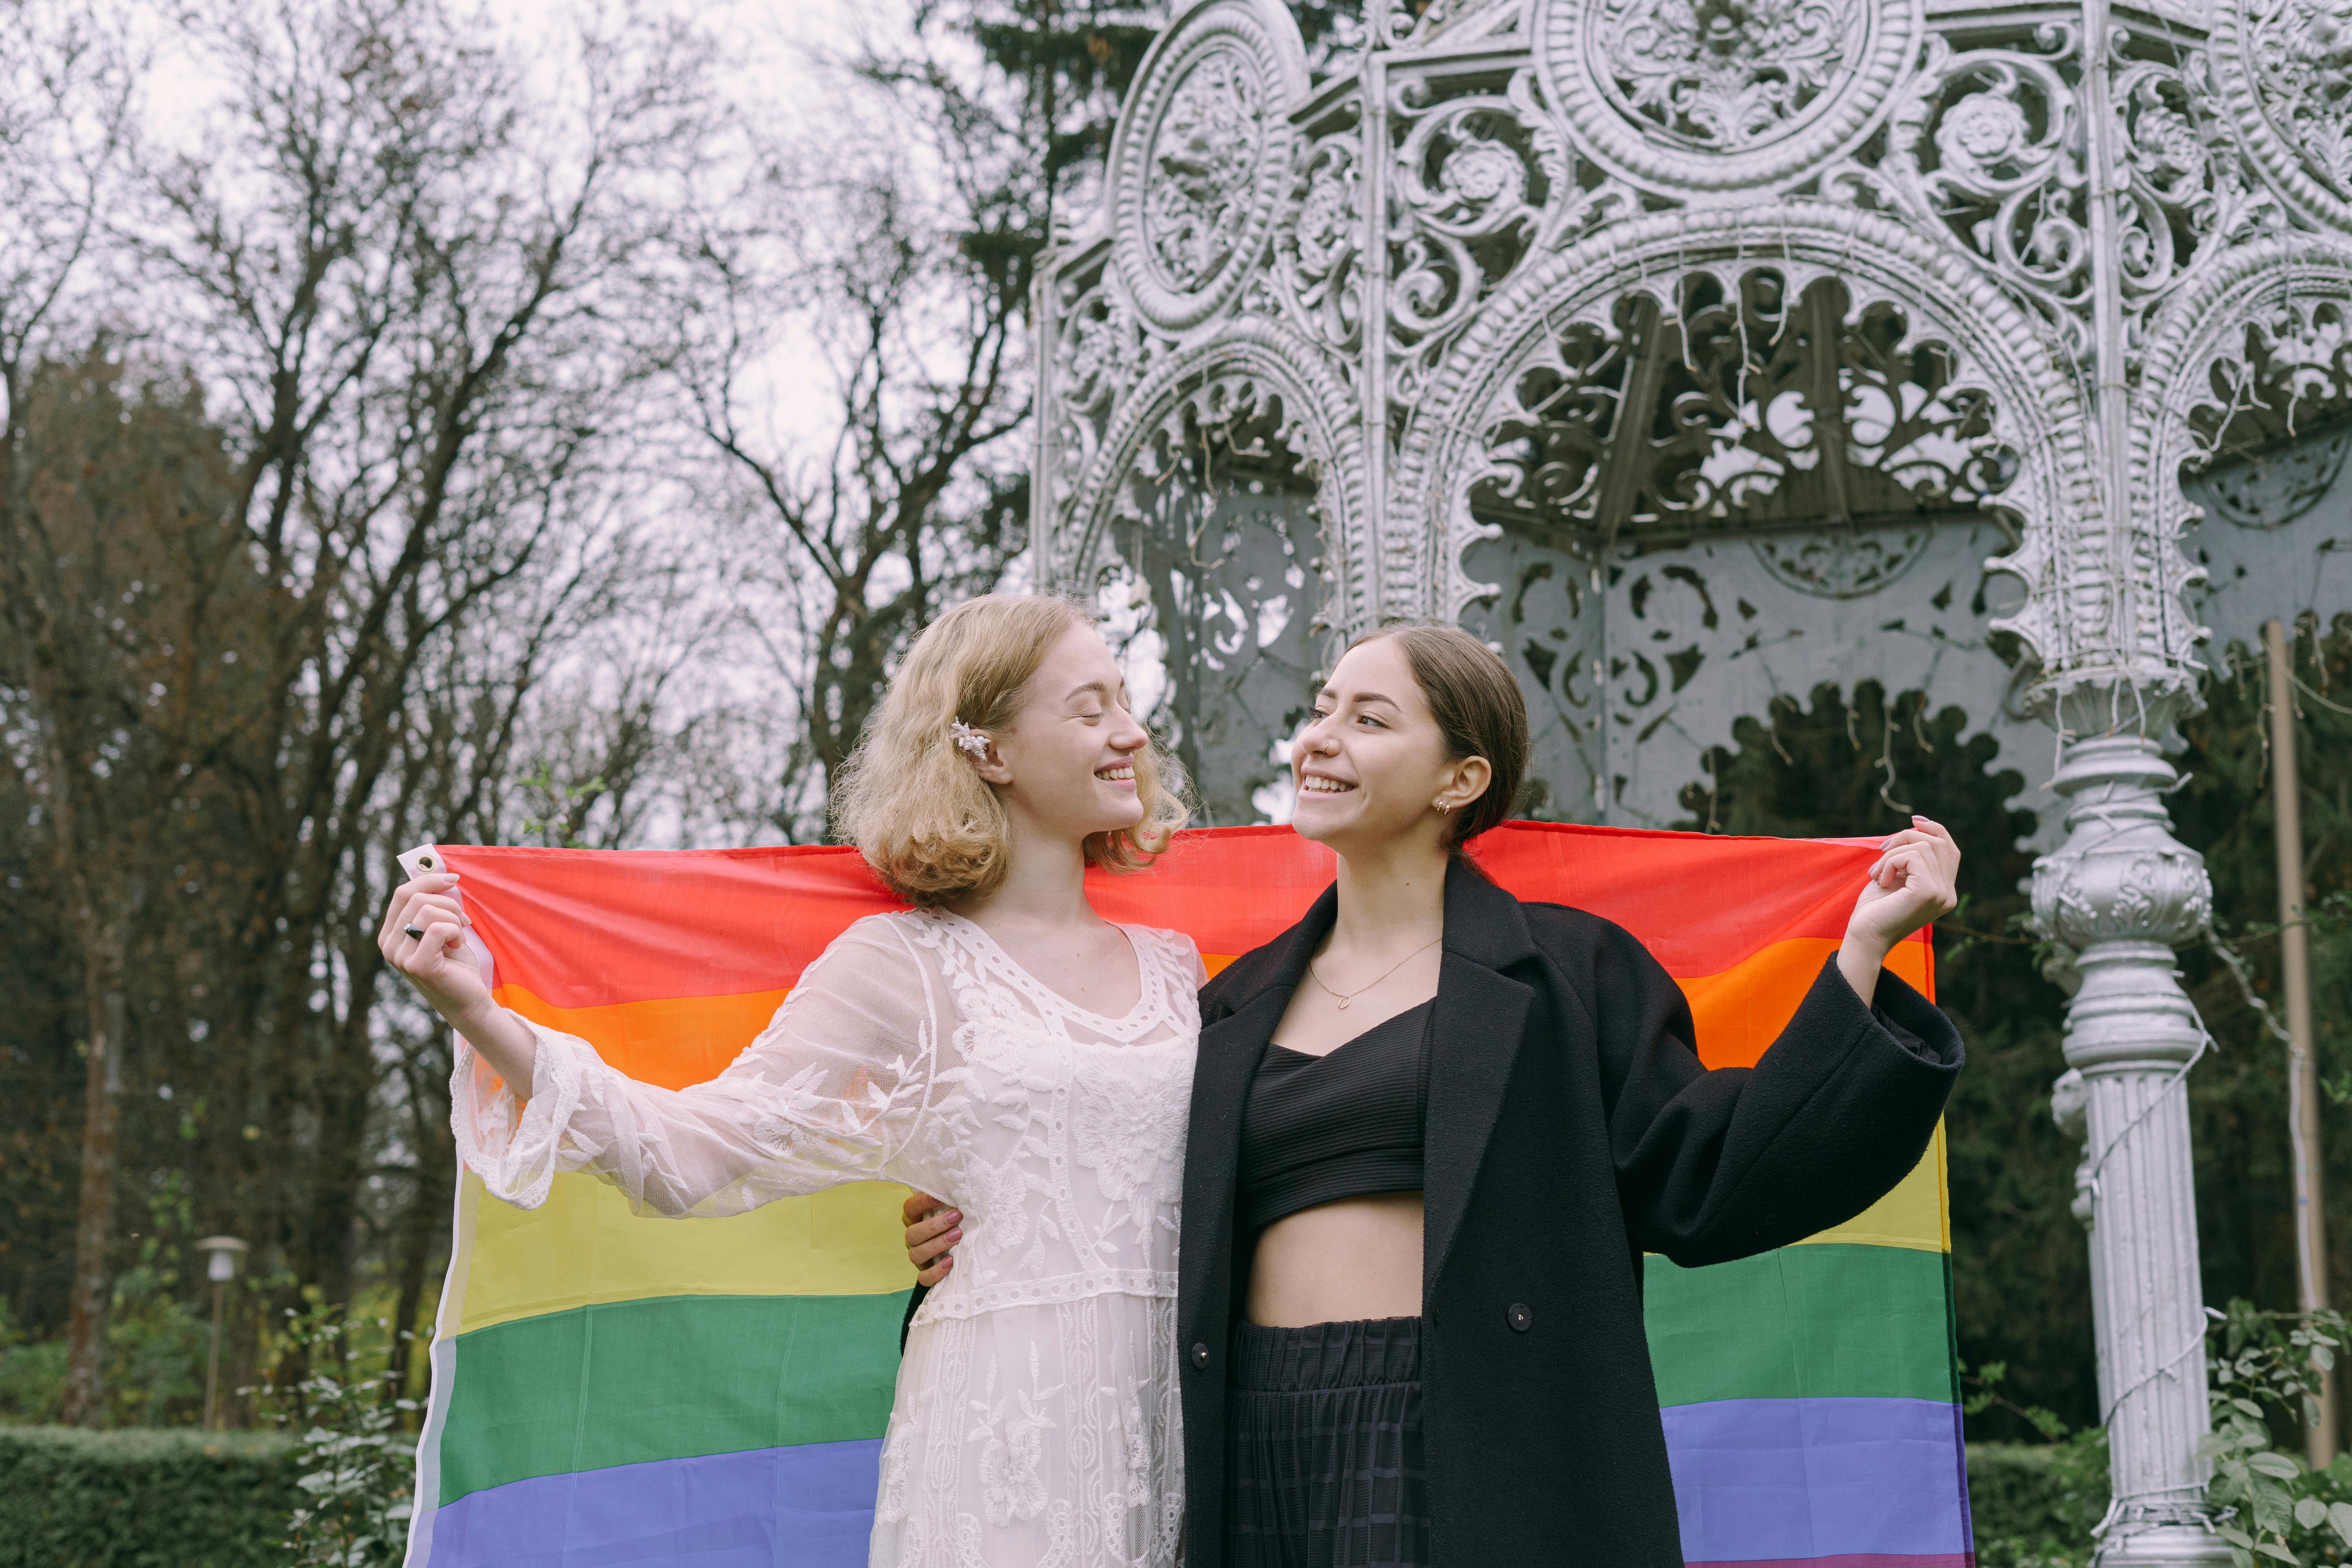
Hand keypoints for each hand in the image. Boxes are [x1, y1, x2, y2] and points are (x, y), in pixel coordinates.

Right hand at [379, 871, 490, 1026]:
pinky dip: (455, 932)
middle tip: (462, 922)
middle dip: (449, 904)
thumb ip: (433, 905)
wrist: (469, 999)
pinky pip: (438, 928)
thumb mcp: (441, 928)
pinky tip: (457, 947)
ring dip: (454, 919)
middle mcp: (389, 945)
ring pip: (428, 910)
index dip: (429, 880)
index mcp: (390, 933)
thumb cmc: (456, 964)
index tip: (454, 880)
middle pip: (416, 898)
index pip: (403, 892)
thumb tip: (438, 871)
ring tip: (458, 938)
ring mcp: (399, 957)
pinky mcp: (417, 965)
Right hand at [902, 1190, 959, 1286]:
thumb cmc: (957, 1221)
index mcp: (915, 1219)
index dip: (921, 1202)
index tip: (940, 1197)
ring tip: (958, 1236)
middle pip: (912, 1233)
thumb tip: (959, 1183)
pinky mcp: (925, 1273)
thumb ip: (950, 1197)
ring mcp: (918, 1256)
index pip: (909, 1208)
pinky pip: (923, 1278)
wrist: (962, 1248)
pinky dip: (935, 1271)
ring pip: (915, 1254)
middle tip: (956, 1217)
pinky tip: (950, 1262)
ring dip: (937, 1245)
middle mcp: (913, 1238)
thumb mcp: (953, 1207)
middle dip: (934, 1225)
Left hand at [1837, 816, 1959, 1005]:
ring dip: (1892, 853)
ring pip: (1923, 847)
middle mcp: (1948, 894)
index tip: (1913, 820)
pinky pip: (1912, 856)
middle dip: (1906, 838)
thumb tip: (1918, 826)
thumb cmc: (1874, 908)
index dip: (1935, 830)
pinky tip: (1879, 879)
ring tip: (1876, 872)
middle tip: (1880, 850)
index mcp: (1943, 890)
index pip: (1950, 850)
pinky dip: (1890, 861)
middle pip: (1938, 843)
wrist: (1864, 936)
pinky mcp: (1929, 892)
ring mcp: (1942, 894)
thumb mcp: (1896, 875)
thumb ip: (1911, 857)